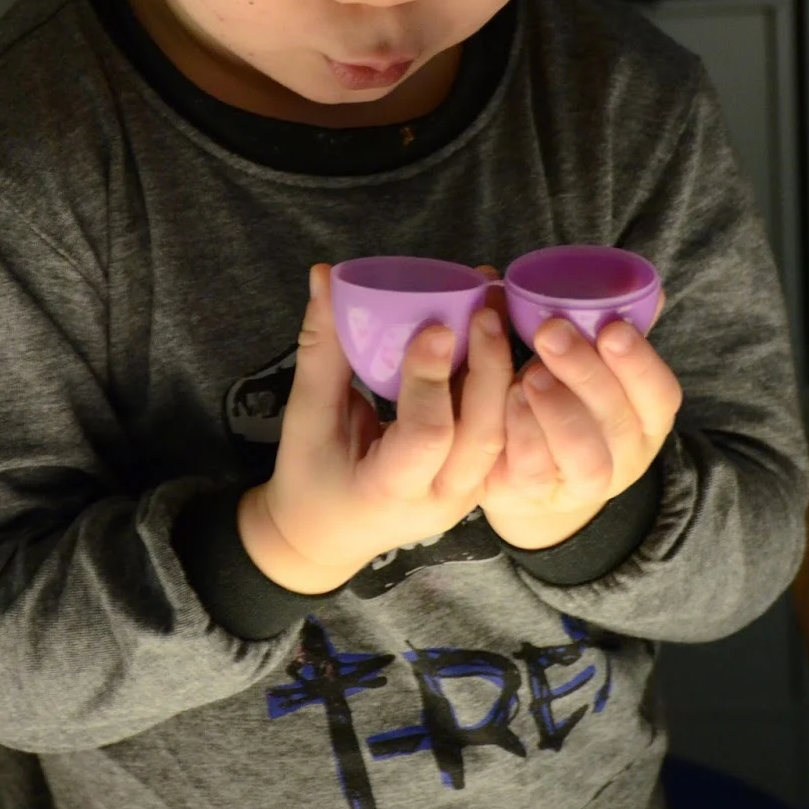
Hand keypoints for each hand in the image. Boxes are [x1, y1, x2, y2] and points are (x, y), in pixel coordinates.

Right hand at [237, 264, 514, 592]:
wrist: (326, 535)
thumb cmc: (308, 476)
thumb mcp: (305, 418)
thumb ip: (321, 348)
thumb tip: (325, 274)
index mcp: (388, 491)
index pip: (426, 436)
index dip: (431, 380)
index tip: (435, 325)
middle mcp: (440, 498)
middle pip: (483, 434)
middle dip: (489, 366)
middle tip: (484, 306)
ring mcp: (467, 492)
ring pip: (503, 429)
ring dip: (503, 366)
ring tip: (496, 305)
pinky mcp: (479, 476)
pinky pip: (503, 427)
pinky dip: (503, 380)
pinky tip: (500, 331)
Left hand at [470, 266, 680, 552]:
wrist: (529, 476)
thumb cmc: (567, 401)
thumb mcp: (593, 367)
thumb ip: (607, 328)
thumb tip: (639, 285)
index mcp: (646, 417)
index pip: (660, 394)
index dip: (639, 363)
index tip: (611, 327)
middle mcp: (625, 455)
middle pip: (617, 421)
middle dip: (585, 373)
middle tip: (551, 331)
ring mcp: (584, 484)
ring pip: (584, 456)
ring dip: (557, 410)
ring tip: (528, 373)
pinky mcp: (538, 497)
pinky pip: (535, 473)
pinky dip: (523, 435)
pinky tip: (507, 400)